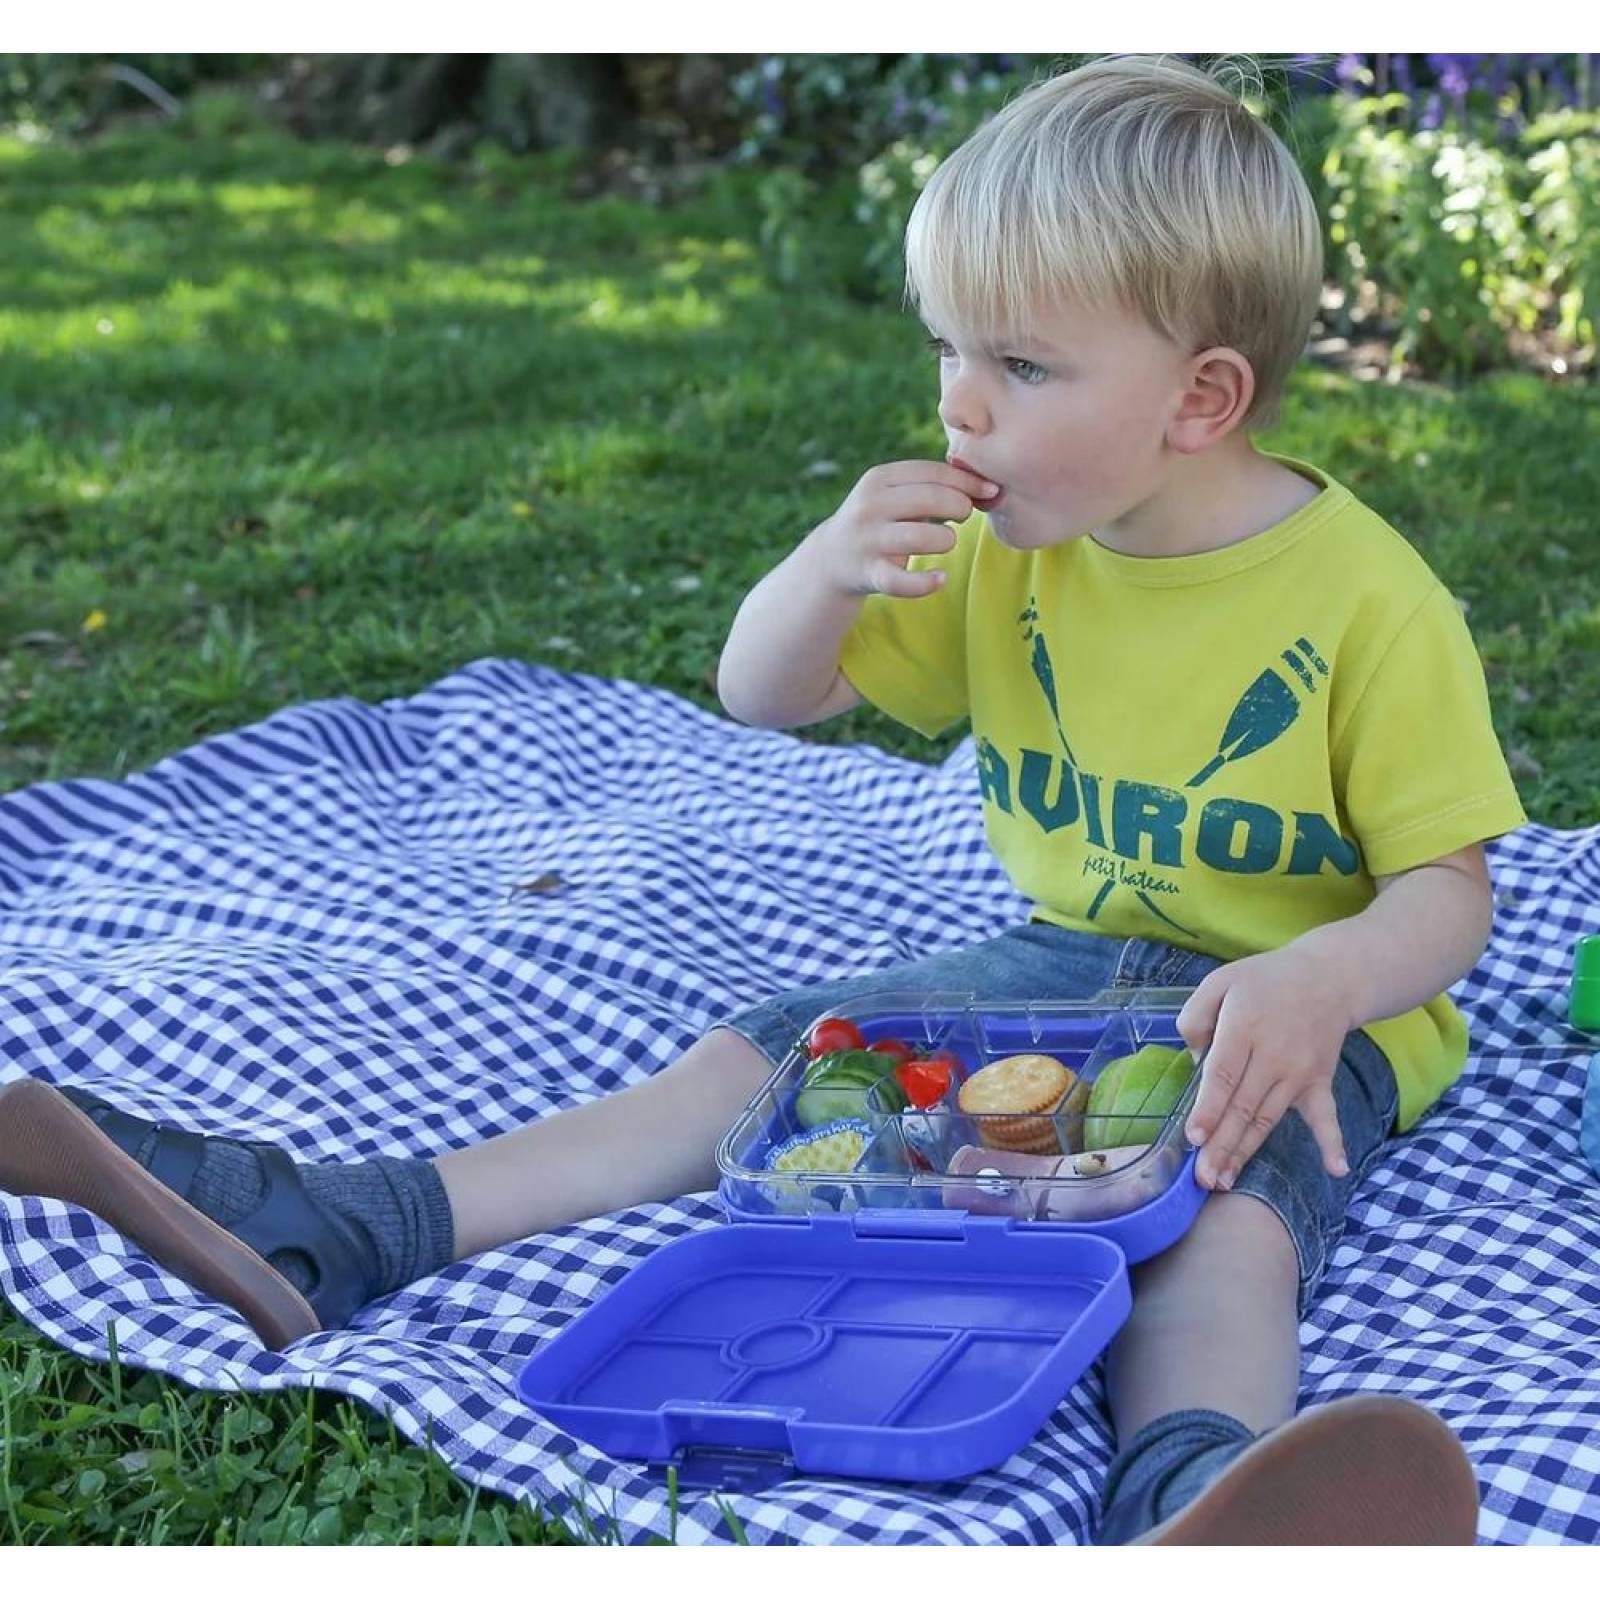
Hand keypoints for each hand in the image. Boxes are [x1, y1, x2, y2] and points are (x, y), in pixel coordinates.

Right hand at [812, 460, 998, 598]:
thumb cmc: (881, 521)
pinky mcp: (869, 573)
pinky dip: (925, 583)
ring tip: (945, 541)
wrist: (833, 558)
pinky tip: (941, 578)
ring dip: (946, 540)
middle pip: (932, 499)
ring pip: (922, 537)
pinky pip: (902, 581)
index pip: (933, 472)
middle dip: (961, 507)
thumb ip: (933, 485)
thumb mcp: (894, 493)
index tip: (989, 491)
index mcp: (879, 479)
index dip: (968, 481)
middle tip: (964, 516)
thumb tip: (988, 488)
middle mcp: (870, 506)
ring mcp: (868, 540)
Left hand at [1175, 943, 1357, 1191]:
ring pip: (1268, 1119)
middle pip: (1243, 1106)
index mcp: (1244, 1027)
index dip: (1209, 1108)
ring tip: (1225, 1181)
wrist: (1329, 977)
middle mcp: (1274, 1055)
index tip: (1195, 1138)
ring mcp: (1300, 1072)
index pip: (1223, 1074)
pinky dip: (1333, 1142)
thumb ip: (1196, 1016)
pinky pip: (1326, 1116)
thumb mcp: (1220, 981)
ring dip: (1246, 1152)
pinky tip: (1336, 1170)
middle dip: (1221, 1145)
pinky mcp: (1319, 1082)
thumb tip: (1195, 1059)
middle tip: (1203, 1178)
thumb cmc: (1265, 981)